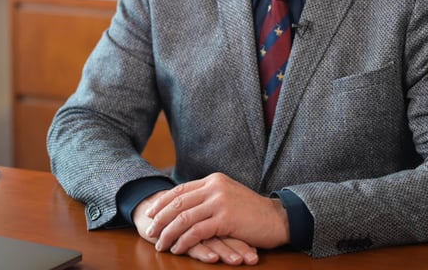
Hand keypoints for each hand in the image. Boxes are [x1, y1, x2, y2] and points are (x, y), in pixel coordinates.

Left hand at [134, 190, 258, 264]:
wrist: (277, 218)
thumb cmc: (253, 211)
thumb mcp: (229, 195)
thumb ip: (210, 197)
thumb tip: (188, 204)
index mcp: (213, 180)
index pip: (181, 190)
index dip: (163, 203)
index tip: (151, 213)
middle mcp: (214, 187)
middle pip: (178, 203)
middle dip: (160, 218)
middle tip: (150, 231)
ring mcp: (219, 202)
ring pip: (184, 218)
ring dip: (169, 233)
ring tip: (160, 244)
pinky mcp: (225, 219)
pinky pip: (196, 231)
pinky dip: (184, 241)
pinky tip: (177, 248)